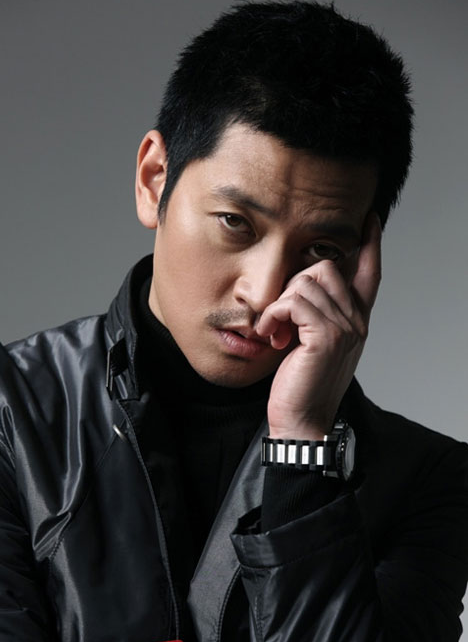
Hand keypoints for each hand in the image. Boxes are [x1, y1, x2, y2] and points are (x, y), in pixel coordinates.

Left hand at [257, 212, 380, 438]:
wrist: (301, 420)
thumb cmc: (301, 385)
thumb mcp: (312, 344)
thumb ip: (316, 316)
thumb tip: (302, 288)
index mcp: (356, 321)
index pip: (370, 274)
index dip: (370, 245)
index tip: (368, 221)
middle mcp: (356, 321)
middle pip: (326, 268)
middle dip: (294, 284)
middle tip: (280, 317)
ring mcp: (344, 328)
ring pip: (307, 282)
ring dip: (280, 303)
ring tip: (274, 330)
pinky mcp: (325, 336)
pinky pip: (294, 302)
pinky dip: (275, 314)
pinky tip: (270, 333)